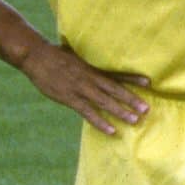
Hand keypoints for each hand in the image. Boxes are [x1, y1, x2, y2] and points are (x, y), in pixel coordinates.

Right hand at [17, 40, 147, 135]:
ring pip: (104, 102)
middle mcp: (90, 78)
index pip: (116, 73)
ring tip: (135, 120)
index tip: (149, 82)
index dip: (132, 78)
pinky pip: (87, 112)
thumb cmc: (56, 55)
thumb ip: (91, 61)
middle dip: (131, 99)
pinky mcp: (69, 98)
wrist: (35, 56)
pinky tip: (111, 130)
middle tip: (147, 109)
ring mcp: (80, 89)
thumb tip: (103, 59)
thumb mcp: (78, 54)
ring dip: (120, 111)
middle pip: (114, 89)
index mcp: (92, 67)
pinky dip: (100, 122)